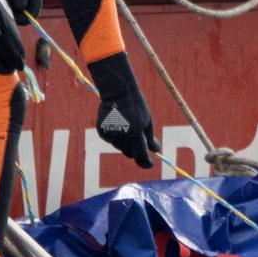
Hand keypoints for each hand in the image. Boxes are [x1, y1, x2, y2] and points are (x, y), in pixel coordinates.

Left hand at [0, 0, 42, 24]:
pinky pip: (14, 12)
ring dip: (14, 15)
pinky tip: (4, 6)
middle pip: (29, 16)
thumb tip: (21, 9)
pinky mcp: (15, 2)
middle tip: (10, 16)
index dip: (28, 18)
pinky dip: (9, 12)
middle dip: (21, 18)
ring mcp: (24, 2)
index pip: (35, 11)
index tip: (17, 19)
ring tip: (6, 7)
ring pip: (21, 15)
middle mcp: (32, 0)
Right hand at [89, 51, 156, 168]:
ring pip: (120, 147)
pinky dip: (115, 137)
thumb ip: (150, 138)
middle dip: (135, 149)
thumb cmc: (136, 106)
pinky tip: (117, 124)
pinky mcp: (102, 132)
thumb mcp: (147, 121)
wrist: (118, 92)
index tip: (150, 164)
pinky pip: (111, 141)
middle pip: (129, 153)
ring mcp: (110, 134)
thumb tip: (156, 151)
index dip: (146, 162)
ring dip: (124, 142)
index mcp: (135, 132)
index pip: (140, 154)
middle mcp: (121, 135)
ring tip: (126, 125)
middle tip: (137, 137)